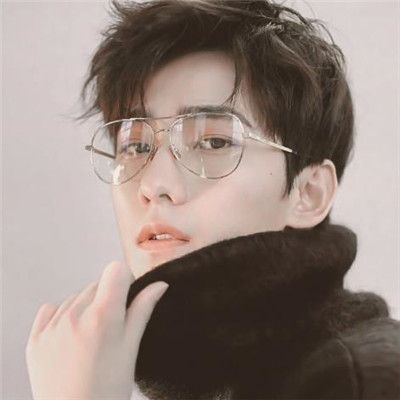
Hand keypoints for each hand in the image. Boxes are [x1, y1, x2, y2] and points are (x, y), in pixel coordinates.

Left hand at [25, 261, 168, 399]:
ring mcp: (51, 326)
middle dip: (106, 298)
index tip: (127, 297)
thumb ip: (143, 310)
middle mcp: (74, 315)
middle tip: (110, 328)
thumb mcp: (131, 348)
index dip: (125, 280)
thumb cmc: (108, 389)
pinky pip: (51, 310)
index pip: (115, 269)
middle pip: (96, 284)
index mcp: (102, 316)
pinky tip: (71, 338)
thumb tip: (160, 284)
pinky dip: (63, 316)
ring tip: (90, 338)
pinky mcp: (35, 338)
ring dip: (85, 307)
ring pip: (75, 297)